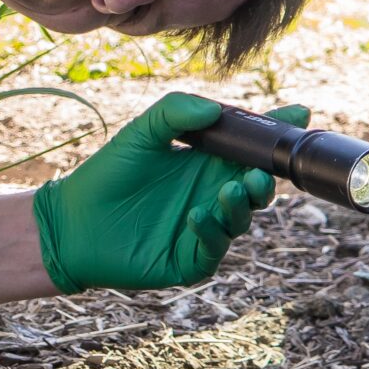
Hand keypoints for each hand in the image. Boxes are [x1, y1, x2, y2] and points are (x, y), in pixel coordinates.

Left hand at [32, 94, 309, 292]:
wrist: (71, 222)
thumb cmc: (108, 175)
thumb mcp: (141, 133)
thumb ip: (175, 112)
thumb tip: (216, 109)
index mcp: (208, 162)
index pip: (251, 146)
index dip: (276, 133)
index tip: (298, 117)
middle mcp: (213, 193)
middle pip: (257, 185)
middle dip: (267, 177)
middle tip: (263, 169)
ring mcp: (205, 228)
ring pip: (242, 218)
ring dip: (242, 204)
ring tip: (230, 190)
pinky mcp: (191, 259)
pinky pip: (214, 248)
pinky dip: (211, 231)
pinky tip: (196, 215)